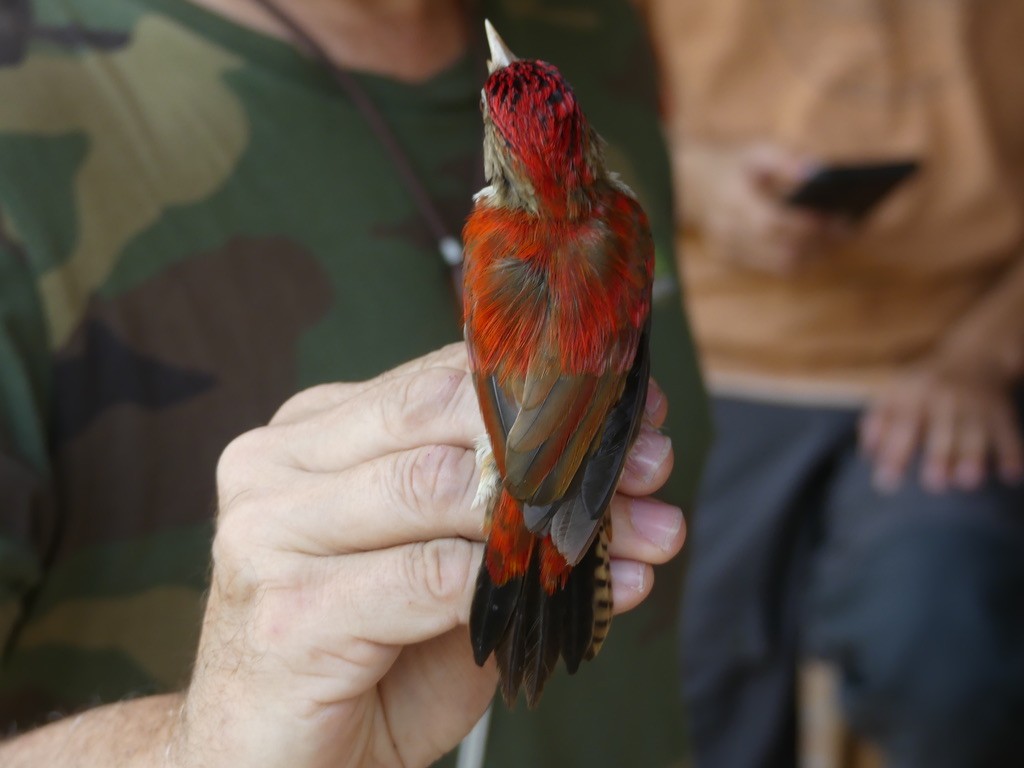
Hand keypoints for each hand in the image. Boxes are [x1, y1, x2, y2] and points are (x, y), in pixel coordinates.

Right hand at [170, 343, 682, 767]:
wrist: (265, 760)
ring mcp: (268, 534)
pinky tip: (578, 594)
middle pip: (437, 415)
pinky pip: (429, 578)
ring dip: (553, 513)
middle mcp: (276, 466)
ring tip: (642, 534)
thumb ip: (498, 505)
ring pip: (436, 486)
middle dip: (558, 442)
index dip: (542, 392)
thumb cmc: (361, 652)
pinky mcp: (286, 614)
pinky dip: (515, 583)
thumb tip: (623, 469)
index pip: (437, 379)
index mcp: (310, 433)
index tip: (631, 410)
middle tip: (649, 466)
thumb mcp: (436, 559)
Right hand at [678, 142, 850, 273]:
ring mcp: (728, 250)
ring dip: (815, 253)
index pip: (772, 223)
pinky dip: (801, 256)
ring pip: (781, 264)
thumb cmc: (731, 165)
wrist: (688, 185)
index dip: (806, 225)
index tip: (838, 216)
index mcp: (731, 201)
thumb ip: (785, 159)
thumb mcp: (755, 150)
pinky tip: (820, 242)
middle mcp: (727, 231)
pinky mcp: (732, 260)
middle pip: (780, 250)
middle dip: (819, 242)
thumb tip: (819, 172)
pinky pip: (774, 267)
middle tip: (849, 227)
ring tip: (839, 235)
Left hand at [861, 359, 1023, 493]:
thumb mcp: (897, 392)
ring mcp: (977, 406)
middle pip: (942, 431)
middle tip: (933, 484)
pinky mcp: (1002, 414)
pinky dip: (1012, 454)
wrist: (975, 357)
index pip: (903, 425)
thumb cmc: (925, 384)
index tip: (886, 482)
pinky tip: (1011, 476)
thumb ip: (879, 420)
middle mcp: (947, 399)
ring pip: (975, 434)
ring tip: (967, 482)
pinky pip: (1009, 435)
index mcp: (916, 394)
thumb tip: (868, 455)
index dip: (894, 453)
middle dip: (939, 457)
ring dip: (973, 457)